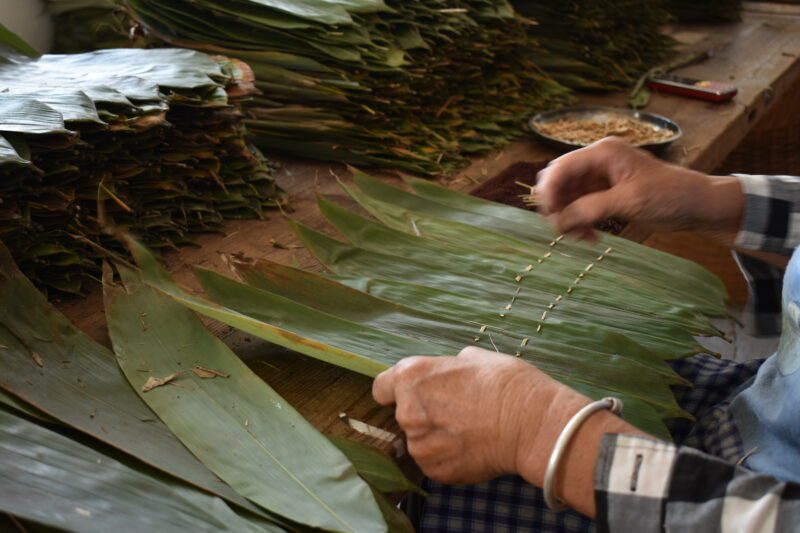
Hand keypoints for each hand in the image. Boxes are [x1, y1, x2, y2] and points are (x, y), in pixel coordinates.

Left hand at [372, 347, 573, 484]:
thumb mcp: (474, 357)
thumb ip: (449, 366)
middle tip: (456, 410)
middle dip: (425, 413)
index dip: (396, 390)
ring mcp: (420, 446)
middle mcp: (407, 413)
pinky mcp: (435, 471)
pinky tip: (473, 446)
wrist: (530, 424)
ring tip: (469, 430)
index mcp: (411, 378)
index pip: (382, 388)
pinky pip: (435, 462)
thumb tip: (450, 371)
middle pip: (404, 415)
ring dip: (437, 437)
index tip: (411, 393)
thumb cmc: (505, 384)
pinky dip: (449, 457)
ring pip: (421, 441)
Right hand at [536, 137, 743, 240]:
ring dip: (569, 217)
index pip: (561, 167)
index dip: (549, 190)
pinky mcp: (605, 193)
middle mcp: (598, 161)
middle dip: (557, 206)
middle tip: (564, 230)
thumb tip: (560, 221)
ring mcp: (600, 177)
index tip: (549, 216)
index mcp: (603, 153)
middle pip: (560, 181)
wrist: (698, 205)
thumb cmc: (671, 195)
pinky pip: (580, 206)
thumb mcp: (630, 201)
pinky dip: (580, 221)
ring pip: (568, 197)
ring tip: (582, 237)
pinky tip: (590, 236)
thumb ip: (592, 208)